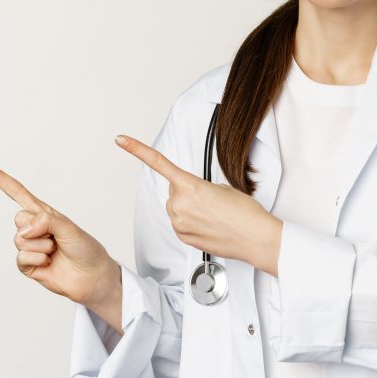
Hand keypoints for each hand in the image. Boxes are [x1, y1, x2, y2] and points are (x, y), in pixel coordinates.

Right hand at [0, 161, 120, 305]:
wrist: (91, 276)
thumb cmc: (85, 249)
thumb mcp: (69, 227)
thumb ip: (46, 221)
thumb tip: (24, 229)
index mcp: (43, 213)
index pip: (17, 192)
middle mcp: (34, 228)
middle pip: (18, 218)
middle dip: (37, 227)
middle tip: (55, 237)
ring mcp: (29, 247)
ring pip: (19, 240)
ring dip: (41, 246)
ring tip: (55, 251)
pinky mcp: (27, 265)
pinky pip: (20, 258)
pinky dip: (36, 260)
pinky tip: (48, 263)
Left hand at [114, 134, 281, 273]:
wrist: (255, 238)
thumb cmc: (245, 212)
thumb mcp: (222, 187)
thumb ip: (199, 187)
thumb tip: (192, 196)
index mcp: (190, 186)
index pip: (158, 163)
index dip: (137, 149)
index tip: (121, 140)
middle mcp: (180, 205)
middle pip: (174, 190)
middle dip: (188, 192)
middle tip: (211, 200)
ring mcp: (179, 223)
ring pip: (176, 208)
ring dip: (190, 208)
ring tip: (213, 215)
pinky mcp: (183, 237)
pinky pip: (180, 224)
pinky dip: (191, 223)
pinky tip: (209, 225)